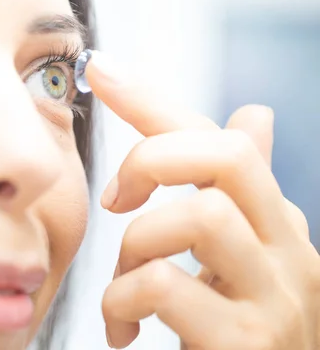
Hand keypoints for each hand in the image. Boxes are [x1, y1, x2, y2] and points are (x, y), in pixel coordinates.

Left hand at [86, 52, 319, 349]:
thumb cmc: (232, 334)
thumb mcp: (234, 259)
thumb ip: (234, 194)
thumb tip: (254, 113)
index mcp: (277, 224)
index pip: (218, 139)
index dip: (154, 102)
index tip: (99, 68)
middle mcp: (290, 252)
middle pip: (227, 156)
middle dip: (152, 160)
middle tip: (116, 200)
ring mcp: (276, 299)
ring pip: (199, 216)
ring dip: (135, 245)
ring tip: (123, 284)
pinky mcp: (247, 344)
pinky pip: (165, 287)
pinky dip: (122, 300)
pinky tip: (121, 330)